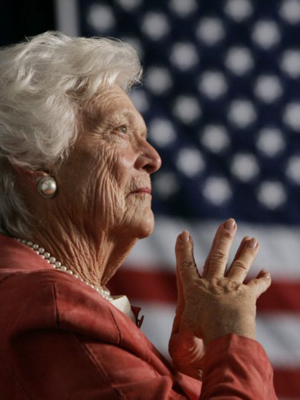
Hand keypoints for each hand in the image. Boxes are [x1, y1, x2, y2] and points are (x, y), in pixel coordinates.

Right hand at [168, 218, 270, 379]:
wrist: (224, 333)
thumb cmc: (202, 332)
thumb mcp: (186, 326)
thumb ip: (185, 320)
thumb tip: (178, 331)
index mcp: (194, 288)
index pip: (186, 265)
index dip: (183, 249)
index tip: (184, 233)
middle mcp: (212, 283)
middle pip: (217, 256)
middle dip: (223, 238)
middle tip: (230, 222)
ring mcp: (230, 287)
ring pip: (239, 265)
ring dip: (246, 251)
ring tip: (252, 239)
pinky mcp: (246, 295)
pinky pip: (257, 286)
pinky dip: (262, 280)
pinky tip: (266, 272)